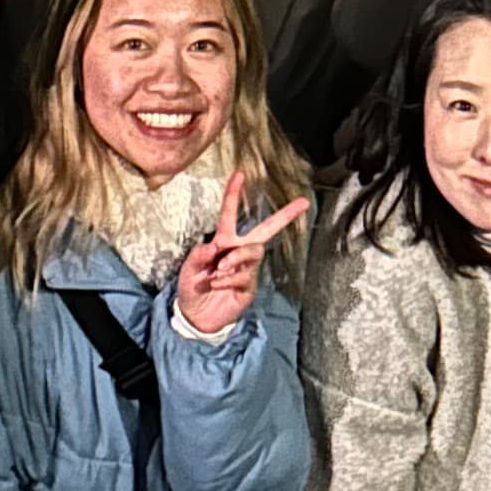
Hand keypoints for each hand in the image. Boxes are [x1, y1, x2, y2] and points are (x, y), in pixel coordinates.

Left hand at [173, 169, 311, 336]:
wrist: (196, 317)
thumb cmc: (192, 288)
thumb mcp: (188, 270)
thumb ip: (198, 257)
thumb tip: (212, 246)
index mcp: (222, 242)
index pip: (229, 214)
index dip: (233, 194)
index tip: (239, 174)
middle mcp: (238, 251)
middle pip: (265, 230)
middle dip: (284, 216)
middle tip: (303, 203)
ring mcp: (246, 269)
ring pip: (253, 252)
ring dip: (236, 259)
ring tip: (219, 271)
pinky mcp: (249, 286)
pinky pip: (245, 276)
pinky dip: (229, 279)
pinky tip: (218, 284)